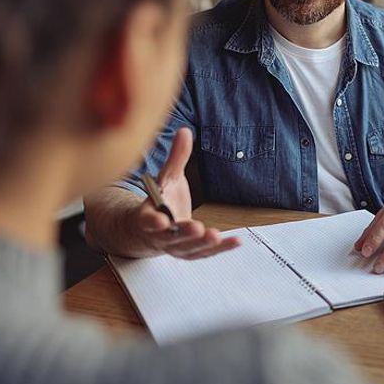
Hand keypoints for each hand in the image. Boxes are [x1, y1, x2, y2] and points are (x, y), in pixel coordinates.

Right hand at [131, 127, 239, 259]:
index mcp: (149, 216)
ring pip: (188, 248)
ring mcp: (176, 246)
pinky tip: (235, 242)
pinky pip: (205, 253)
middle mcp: (160, 235)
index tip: (161, 220)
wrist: (154, 228)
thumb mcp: (168, 177)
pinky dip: (220, 249)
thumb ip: (177, 157)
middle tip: (196, 228)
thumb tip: (184, 131)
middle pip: (170, 237)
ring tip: (215, 236)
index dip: (153, 221)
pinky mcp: (191, 252)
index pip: (148, 220)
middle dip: (183, 233)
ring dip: (202, 244)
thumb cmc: (161, 200)